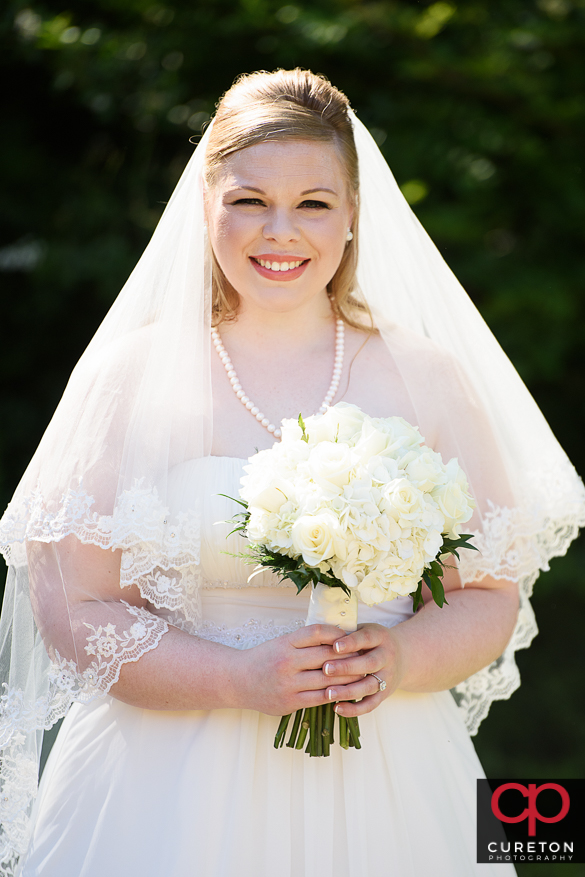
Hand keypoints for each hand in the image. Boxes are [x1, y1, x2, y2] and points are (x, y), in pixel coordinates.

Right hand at [233, 623, 363, 715]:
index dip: (337, 633)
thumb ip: (305, 641)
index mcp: (286, 643)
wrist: (238, 681)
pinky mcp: (290, 702)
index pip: (317, 633)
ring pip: (327, 680)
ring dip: (348, 678)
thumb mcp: (281, 643)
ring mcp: (288, 684)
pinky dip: (335, 694)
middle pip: (326, 656)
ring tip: (363, 674)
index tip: (351, 635)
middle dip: (349, 656)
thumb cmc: (264, 659)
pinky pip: (320, 699)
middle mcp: (287, 662)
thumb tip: (337, 637)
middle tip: (366, 655)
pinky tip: (345, 691)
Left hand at [322, 623, 403, 716]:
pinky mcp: (385, 694)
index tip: (334, 646)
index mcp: (380, 637)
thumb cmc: (371, 641)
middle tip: (325, 669)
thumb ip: (346, 633)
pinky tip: (337, 708)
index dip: (351, 642)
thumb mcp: (363, 630)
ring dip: (348, 691)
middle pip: (369, 663)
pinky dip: (354, 709)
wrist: (401, 656)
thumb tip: (320, 636)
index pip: (366, 638)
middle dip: (347, 667)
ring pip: (369, 686)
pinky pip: (370, 704)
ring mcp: (388, 677)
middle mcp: (387, 657)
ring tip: (328, 693)